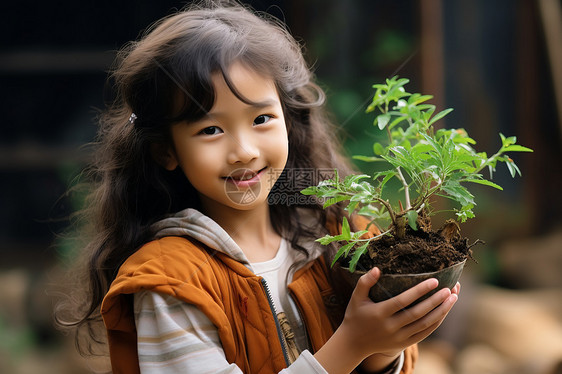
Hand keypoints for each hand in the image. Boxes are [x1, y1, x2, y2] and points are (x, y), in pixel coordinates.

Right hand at [315, 267, 457, 373]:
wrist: (354, 343)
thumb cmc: (355, 315)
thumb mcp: (356, 298)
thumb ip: (365, 282)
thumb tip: (377, 268)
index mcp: (379, 313)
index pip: (403, 301)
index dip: (419, 291)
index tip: (434, 280)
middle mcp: (390, 327)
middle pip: (418, 313)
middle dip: (436, 301)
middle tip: (450, 288)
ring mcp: (398, 337)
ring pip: (425, 324)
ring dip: (441, 311)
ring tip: (453, 297)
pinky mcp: (403, 344)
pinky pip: (424, 333)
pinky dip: (436, 323)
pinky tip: (444, 311)